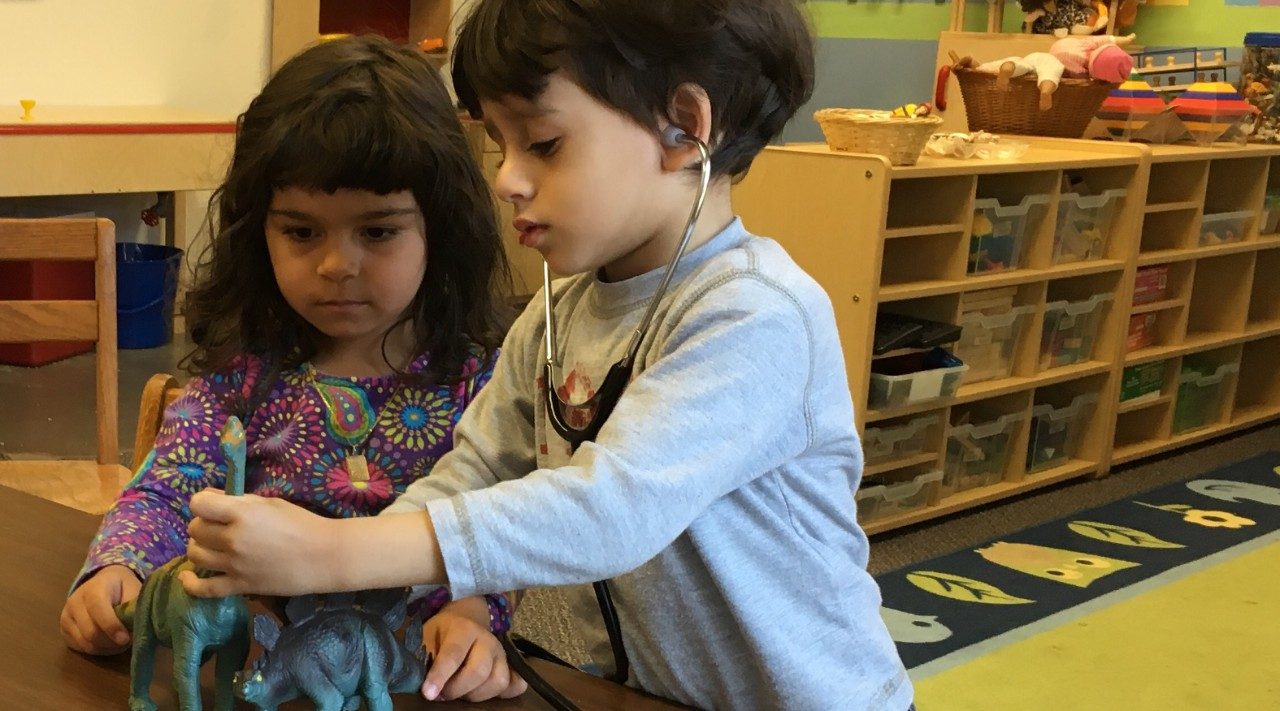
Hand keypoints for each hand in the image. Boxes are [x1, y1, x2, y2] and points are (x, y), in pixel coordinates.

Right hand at [60, 564, 141, 654]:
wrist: (103, 584)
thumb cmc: (122, 588)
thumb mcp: (133, 590)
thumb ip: (134, 608)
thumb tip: (137, 629)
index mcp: (93, 588)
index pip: (97, 609)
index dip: (112, 626)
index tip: (126, 639)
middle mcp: (75, 602)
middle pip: (90, 632)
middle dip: (112, 642)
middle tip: (128, 642)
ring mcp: (66, 618)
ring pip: (86, 644)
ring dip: (107, 648)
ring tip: (121, 643)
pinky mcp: (64, 631)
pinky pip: (81, 649)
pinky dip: (99, 650)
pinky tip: (110, 643)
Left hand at [178, 488, 336, 597]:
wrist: (325, 556)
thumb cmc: (303, 524)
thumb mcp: (272, 503)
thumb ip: (241, 502)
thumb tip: (214, 500)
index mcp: (242, 514)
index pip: (199, 504)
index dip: (202, 502)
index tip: (212, 505)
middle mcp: (232, 539)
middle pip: (195, 529)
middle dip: (203, 524)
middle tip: (218, 526)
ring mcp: (234, 565)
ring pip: (195, 555)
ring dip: (199, 547)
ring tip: (212, 546)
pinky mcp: (240, 586)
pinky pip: (205, 589)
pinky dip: (191, 583)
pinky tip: (188, 576)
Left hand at [421, 596, 526, 701]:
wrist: (464, 620)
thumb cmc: (441, 634)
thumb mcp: (426, 637)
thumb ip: (422, 657)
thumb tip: (416, 682)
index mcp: (464, 629)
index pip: (453, 654)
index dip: (440, 676)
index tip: (428, 693)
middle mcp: (487, 640)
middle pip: (479, 671)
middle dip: (458, 689)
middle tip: (442, 693)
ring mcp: (501, 653)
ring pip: (498, 681)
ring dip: (476, 694)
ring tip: (460, 691)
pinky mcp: (510, 666)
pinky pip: (515, 685)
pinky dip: (503, 694)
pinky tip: (484, 692)